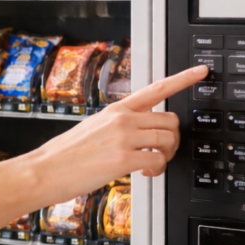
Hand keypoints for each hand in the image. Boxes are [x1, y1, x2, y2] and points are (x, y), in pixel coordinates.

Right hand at [29, 65, 207, 204]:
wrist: (43, 170)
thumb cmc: (63, 155)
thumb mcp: (91, 129)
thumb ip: (116, 127)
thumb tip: (135, 136)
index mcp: (115, 110)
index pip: (155, 89)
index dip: (183, 79)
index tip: (201, 71)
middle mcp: (121, 119)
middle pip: (170, 120)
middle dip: (172, 139)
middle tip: (160, 152)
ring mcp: (123, 137)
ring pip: (168, 139)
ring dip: (166, 155)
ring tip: (151, 165)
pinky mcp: (124, 158)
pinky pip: (158, 160)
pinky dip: (157, 170)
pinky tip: (143, 173)